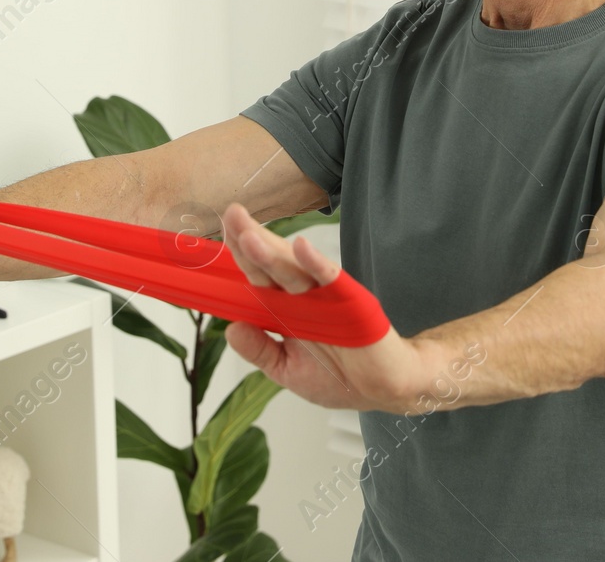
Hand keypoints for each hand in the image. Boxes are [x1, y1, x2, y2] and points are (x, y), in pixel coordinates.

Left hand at [218, 202, 432, 411]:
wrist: (384, 389)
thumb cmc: (340, 377)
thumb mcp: (288, 370)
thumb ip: (260, 350)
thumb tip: (230, 329)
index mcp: (286, 310)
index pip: (257, 276)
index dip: (239, 255)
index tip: (221, 233)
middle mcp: (303, 298)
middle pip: (271, 264)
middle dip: (249, 240)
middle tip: (231, 214)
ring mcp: (326, 298)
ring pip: (293, 271)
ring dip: (272, 252)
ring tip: (249, 235)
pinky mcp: (352, 303)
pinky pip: (332, 281)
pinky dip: (317, 264)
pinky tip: (301, 248)